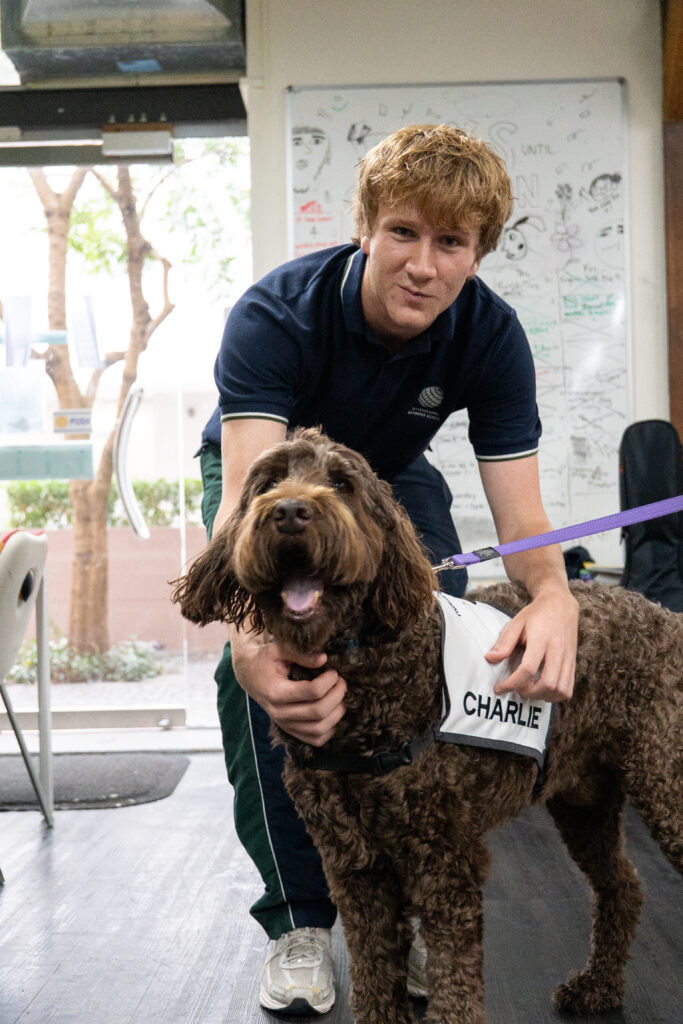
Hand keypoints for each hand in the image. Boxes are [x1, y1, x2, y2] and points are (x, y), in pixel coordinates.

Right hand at [230, 630, 346, 745]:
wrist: (250, 675)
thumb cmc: (266, 660)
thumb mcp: (278, 649)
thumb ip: (300, 654)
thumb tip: (324, 659)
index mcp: (276, 692)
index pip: (312, 692)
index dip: (329, 681)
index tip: (334, 672)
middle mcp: (279, 713)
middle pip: (318, 712)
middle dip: (337, 695)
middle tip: (341, 681)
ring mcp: (285, 725)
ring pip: (319, 729)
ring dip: (337, 713)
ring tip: (339, 696)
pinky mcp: (291, 731)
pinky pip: (316, 740)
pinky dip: (330, 729)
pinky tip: (333, 711)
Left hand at [485, 586, 578, 701]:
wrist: (560, 604)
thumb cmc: (536, 614)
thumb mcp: (516, 622)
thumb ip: (504, 642)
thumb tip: (490, 659)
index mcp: (541, 639)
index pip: (528, 668)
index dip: (512, 683)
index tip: (499, 688)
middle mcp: (558, 650)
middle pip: (548, 683)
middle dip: (529, 692)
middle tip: (516, 689)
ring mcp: (568, 658)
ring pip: (561, 689)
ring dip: (543, 696)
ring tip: (529, 690)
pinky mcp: (573, 663)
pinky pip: (569, 688)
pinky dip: (555, 696)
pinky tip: (542, 690)